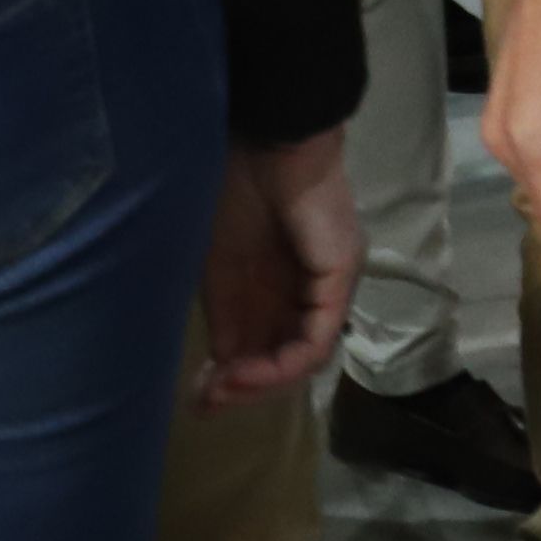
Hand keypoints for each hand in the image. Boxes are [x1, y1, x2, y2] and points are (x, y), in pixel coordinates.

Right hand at [193, 133, 367, 407]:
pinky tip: (245, 371)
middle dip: (247, 387)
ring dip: (263, 382)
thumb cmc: (236, 190)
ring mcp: (333, 285)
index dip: (238, 378)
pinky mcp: (340, 278)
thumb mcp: (220, 270)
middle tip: (208, 401)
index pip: (271, 347)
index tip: (200, 395)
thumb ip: (225, 320)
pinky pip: (317, 339)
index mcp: (286, 284)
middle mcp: (315, 291)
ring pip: (306, 357)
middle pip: (289, 359)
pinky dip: (280, 363)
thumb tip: (216, 378)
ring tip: (224, 389)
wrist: (263, 140)